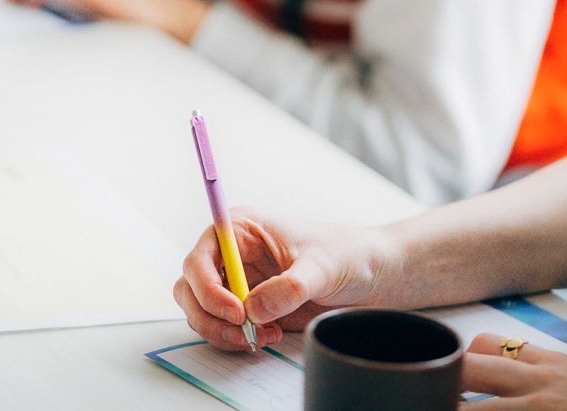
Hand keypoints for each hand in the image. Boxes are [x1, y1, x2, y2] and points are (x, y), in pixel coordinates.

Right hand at [173, 210, 397, 351]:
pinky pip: (223, 327)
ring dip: (221, 330)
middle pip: (191, 285)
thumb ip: (290, 287)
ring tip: (257, 336)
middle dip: (209, 313)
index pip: (202, 254)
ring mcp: (240, 283)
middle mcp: (235, 254)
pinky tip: (266, 336)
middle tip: (241, 331)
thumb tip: (255, 308)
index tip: (235, 309)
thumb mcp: (323, 266)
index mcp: (244, 228)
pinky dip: (234, 338)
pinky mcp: (251, 308)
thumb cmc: (350, 254)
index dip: (207, 284)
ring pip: (201, 310)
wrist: (375, 276)